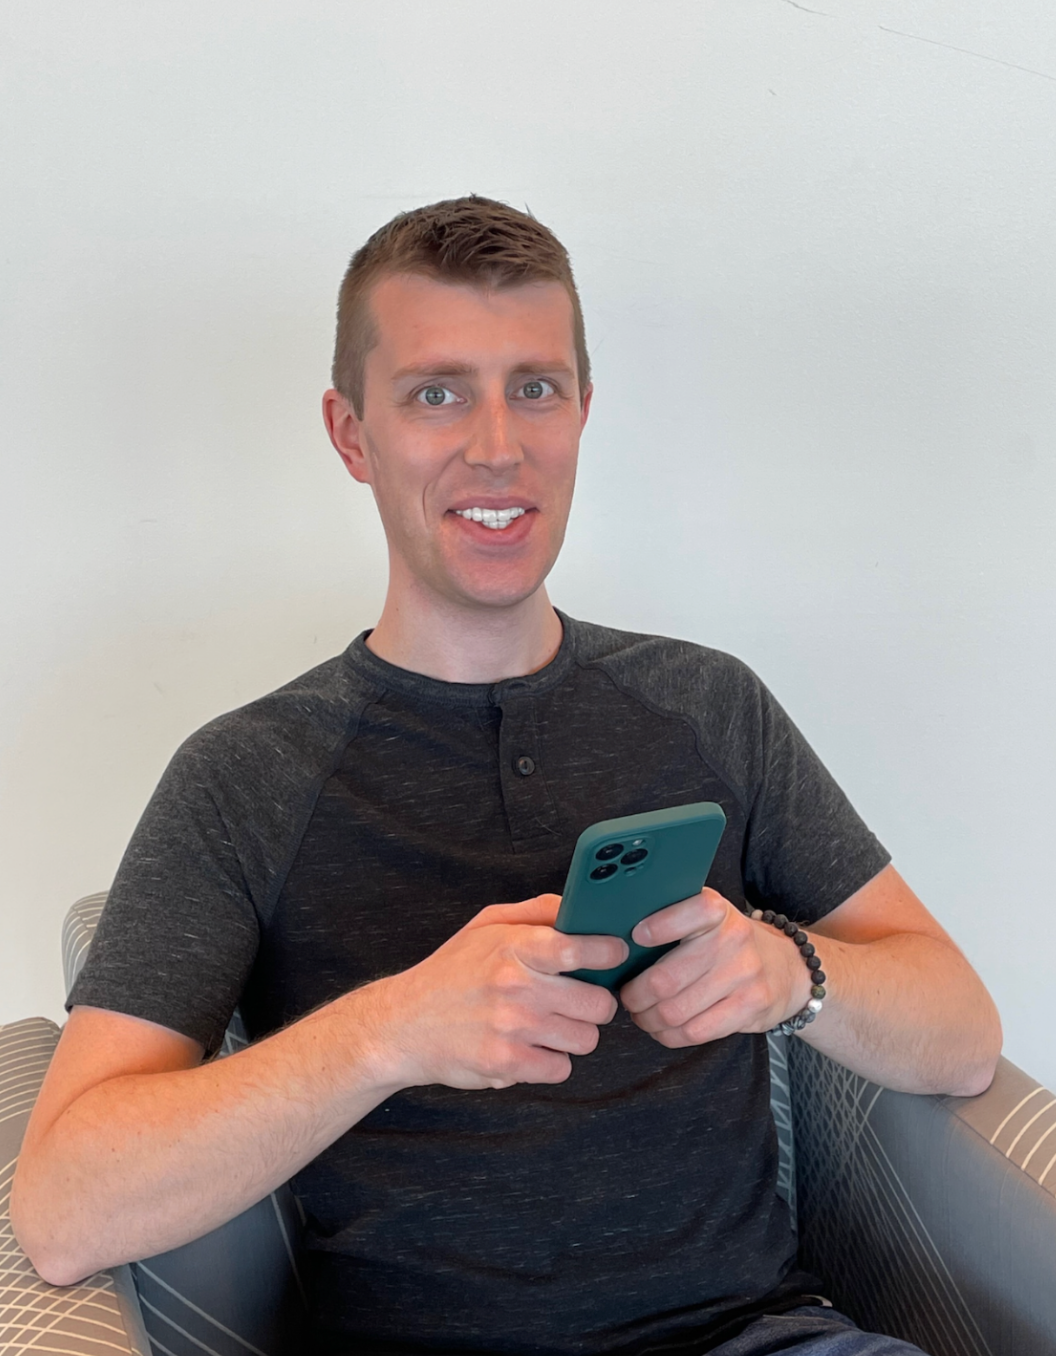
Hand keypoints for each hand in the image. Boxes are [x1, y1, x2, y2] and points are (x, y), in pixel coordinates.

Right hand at [367, 894, 626, 1090]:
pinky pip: (561, 1069)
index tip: (614, 954)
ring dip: (574, 1034)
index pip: (579, 948)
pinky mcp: (506, 1065)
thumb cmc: (452, 971)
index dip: (608, 952)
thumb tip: (582, 909)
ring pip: (586, 1039)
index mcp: (513, 947)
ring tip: (549, 1024)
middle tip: (577, 1000)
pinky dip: (551, 1061)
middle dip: (594, 1003)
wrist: (402, 1025)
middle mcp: (515, 987)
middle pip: (598, 1004)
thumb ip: (538, 911)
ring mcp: (512, 1029)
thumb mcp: (486, 925)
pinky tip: (530, 1047)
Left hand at [618, 889, 811, 1046]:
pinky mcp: (751, 1007)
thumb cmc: (730, 942)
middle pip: (665, 979)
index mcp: (717, 910)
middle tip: (627, 998)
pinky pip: (697, 1031)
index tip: (635, 938)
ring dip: (649, 1020)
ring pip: (676, 1010)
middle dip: (635, 995)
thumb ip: (673, 919)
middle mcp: (733, 939)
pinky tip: (663, 1029)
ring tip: (642, 1015)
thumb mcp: (710, 918)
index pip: (687, 912)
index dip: (656, 928)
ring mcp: (745, 975)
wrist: (788, 967)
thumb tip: (617, 940)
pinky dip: (670, 1036)